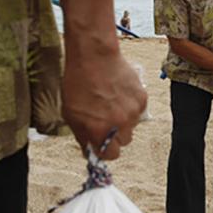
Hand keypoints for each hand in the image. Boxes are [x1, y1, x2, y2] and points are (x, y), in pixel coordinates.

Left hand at [62, 44, 147, 159]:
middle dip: (115, 134)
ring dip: (123, 119)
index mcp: (100, 131)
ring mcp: (132, 112)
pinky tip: (118, 94)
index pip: (111, 155)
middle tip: (105, 119)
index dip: (105, 150)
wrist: (94, 57)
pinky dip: (130, 105)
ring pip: (132, 126)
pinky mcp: (141, 99)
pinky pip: (138, 111)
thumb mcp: (71, 114)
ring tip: (111, 102)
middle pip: (124, 142)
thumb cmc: (78, 83)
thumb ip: (83, 136)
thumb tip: (90, 150)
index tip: (101, 143)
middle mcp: (119, 124)